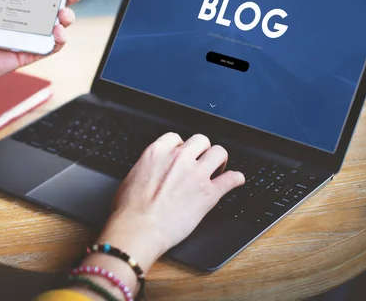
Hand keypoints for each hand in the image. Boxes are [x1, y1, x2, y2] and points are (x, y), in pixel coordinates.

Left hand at [0, 0, 81, 87]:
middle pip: (53, 4)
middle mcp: (23, 18)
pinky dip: (60, 40)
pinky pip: (51, 47)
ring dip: (67, 17)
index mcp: (12, 1)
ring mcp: (28, 36)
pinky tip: (58, 31)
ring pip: (57, 25)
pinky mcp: (29, 53)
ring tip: (63, 13)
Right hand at [98, 133, 244, 271]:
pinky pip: (231, 179)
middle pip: (201, 140)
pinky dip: (236, 179)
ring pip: (219, 153)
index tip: (183, 154)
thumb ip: (147, 168)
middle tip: (201, 161)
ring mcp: (196, 174)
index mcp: (157, 152)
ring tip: (218, 169)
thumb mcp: (132, 177)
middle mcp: (179, 158)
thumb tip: (151, 172)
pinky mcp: (209, 193)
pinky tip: (235, 180)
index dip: (181, 146)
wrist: (139, 228)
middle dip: (202, 150)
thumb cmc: (129, 209)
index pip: (176, 137)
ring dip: (219, 160)